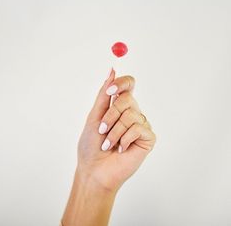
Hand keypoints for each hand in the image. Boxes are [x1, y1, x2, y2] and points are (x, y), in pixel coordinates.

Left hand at [77, 69, 155, 191]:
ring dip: (115, 131)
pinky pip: (138, 129)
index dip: (122, 83)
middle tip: (102, 129)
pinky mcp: (148, 138)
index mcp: (120, 106)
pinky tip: (121, 149)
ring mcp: (141, 125)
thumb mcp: (94, 115)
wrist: (95, 170)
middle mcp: (132, 113)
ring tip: (109, 143)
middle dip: (110, 115)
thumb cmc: (92, 145)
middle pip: (128, 99)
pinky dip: (124, 139)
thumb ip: (104, 94)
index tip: (110, 91)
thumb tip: (112, 70)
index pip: (129, 85)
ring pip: (131, 115)